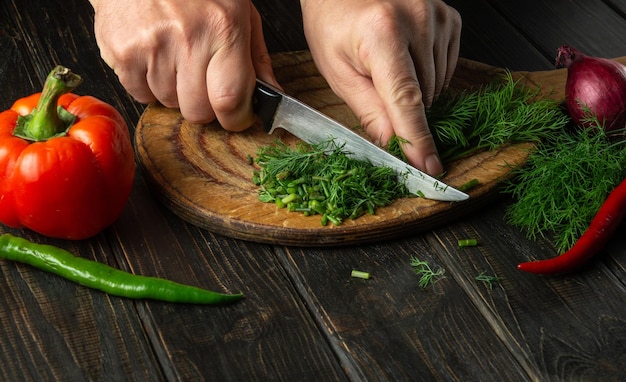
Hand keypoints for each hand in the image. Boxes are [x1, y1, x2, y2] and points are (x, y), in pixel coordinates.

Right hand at [89, 0, 277, 129]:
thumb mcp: (238, 9)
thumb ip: (256, 56)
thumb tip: (272, 94)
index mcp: (223, 27)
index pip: (230, 100)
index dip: (236, 118)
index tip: (237, 116)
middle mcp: (188, 38)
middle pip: (198, 112)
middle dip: (204, 105)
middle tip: (203, 80)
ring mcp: (152, 46)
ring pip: (169, 104)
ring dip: (175, 91)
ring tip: (175, 57)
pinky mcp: (123, 52)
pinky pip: (140, 95)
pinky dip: (148, 85)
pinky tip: (154, 56)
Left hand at [300, 0, 460, 175]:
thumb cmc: (333, 23)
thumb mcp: (337, 70)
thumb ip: (367, 109)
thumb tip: (392, 143)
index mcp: (381, 34)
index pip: (405, 99)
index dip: (417, 138)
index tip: (428, 167)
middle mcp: (416, 20)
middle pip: (423, 97)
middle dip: (401, 109)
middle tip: (375, 85)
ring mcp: (437, 16)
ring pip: (438, 86)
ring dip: (415, 92)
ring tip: (387, 66)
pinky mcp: (450, 18)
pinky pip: (447, 68)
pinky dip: (428, 75)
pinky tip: (406, 59)